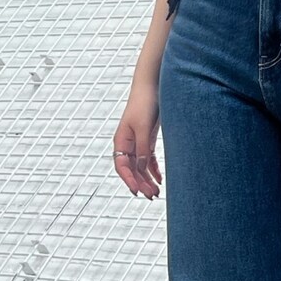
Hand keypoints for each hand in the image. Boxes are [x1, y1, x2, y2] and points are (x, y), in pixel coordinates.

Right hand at [112, 80, 162, 198]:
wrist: (153, 85)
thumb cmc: (145, 103)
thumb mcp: (144, 128)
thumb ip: (143, 148)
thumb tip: (141, 168)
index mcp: (121, 140)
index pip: (122, 166)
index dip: (128, 180)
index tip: (136, 192)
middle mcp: (127, 143)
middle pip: (132, 169)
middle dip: (140, 184)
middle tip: (151, 196)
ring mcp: (138, 141)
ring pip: (140, 166)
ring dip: (147, 180)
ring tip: (156, 192)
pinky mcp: (148, 138)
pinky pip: (148, 159)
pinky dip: (153, 170)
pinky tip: (159, 179)